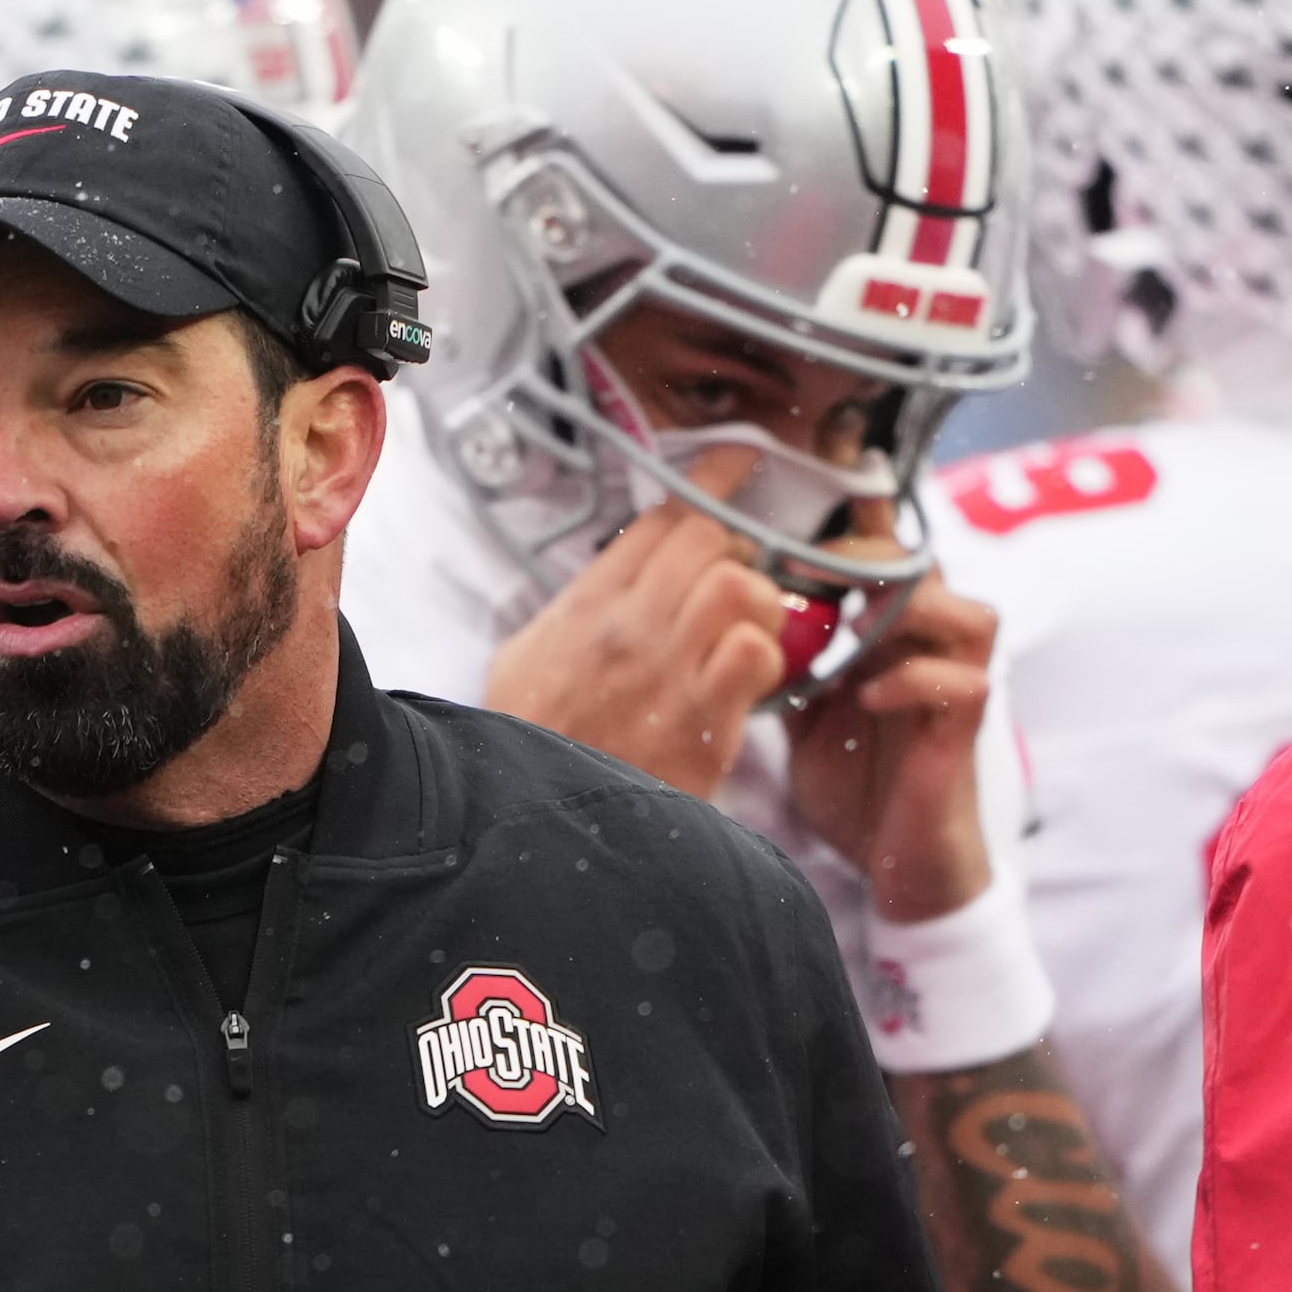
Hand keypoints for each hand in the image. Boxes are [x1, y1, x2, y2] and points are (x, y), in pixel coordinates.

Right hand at [485, 446, 786, 796]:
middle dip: (737, 544)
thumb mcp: (526, 661)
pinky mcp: (699, 724)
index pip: (658, 520)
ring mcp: (664, 673)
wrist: (539, 828)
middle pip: (704, 539)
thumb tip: (612, 579)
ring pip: (737, 585)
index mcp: (585, 608)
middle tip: (746, 567)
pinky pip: (753, 655)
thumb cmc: (536, 746)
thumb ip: (573, 612)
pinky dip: (766, 659)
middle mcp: (624, 628)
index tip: (737, 464)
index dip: (709, 482)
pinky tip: (752, 679)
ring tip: (751, 627)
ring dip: (758, 600)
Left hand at [784, 555, 995, 924]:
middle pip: (929, 567)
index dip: (855, 526)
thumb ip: (790, 663)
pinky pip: (963, 684)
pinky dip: (914, 681)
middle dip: (870, 556)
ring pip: (969, 614)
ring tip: (854, 622)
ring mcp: (957, 688)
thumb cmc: (853, 785)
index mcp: (894, 637)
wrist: (894, 865)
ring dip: (909, 610)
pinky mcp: (965, 732)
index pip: (888, 555)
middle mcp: (934, 651)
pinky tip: (867, 696)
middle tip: (810, 566)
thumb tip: (735, 618)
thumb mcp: (804, 713)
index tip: (793, 524)